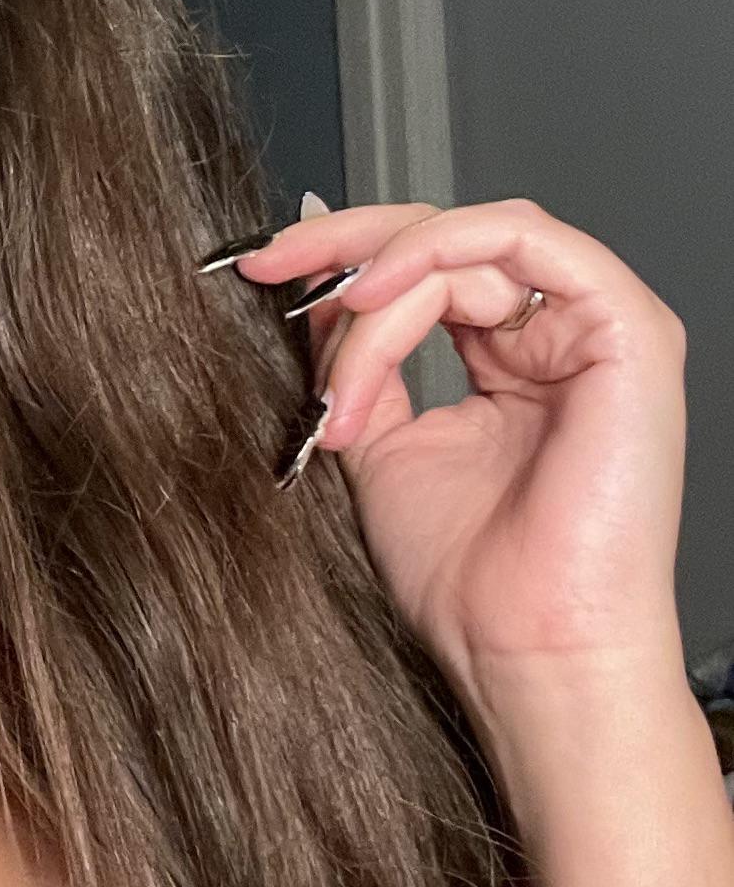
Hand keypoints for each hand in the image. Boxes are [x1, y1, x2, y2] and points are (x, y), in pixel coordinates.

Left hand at [229, 197, 689, 710]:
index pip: (426, 269)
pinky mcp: (627, 329)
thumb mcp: (377, 444)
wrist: (521, 649)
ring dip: (380, 279)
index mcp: (511, 361)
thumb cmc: (468, 581)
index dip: (338, 260)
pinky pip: (524, 239)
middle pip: (447, 237)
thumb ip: (355, 361)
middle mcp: (559, 337)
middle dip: (345, 244)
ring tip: (338, 357)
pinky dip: (437, 252)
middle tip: (272, 262)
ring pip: (469, 241)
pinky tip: (378, 297)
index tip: (260, 269)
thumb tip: (313, 288)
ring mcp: (598, 328)